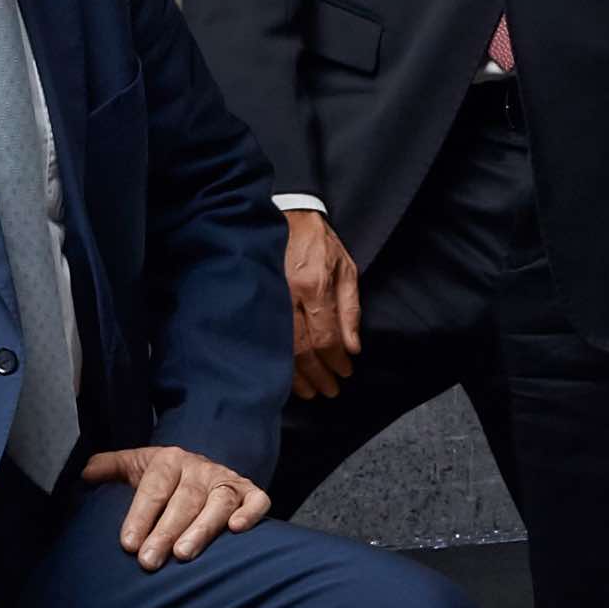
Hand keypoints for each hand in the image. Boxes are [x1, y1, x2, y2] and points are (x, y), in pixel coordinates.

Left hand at [83, 441, 271, 570]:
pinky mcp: (251, 492)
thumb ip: (110, 468)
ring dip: (202, 528)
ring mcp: (227, 480)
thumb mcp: (135, 466)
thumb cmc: (163, 479)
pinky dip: (251, 513)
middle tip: (149, 560)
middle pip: (184, 500)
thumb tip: (85, 474)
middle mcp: (200, 468)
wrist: (202, 470)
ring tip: (184, 555)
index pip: (154, 488)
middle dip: (166, 531)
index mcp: (170, 460)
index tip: (128, 544)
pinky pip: (257, 500)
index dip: (141, 515)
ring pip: (218, 503)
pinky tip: (237, 530)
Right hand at [282, 206, 364, 402]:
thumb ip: (350, 310)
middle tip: (328, 391)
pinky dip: (277, 360)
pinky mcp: (256, 298)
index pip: (325, 337)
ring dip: (295, 375)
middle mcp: (287, 296)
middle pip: (301, 349)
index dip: (336, 361)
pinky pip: (266, 337)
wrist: (285, 216)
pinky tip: (285, 374)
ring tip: (309, 391)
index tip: (345, 374)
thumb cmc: (319, 243)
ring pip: (280, 348)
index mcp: (313, 286)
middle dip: (317, 375)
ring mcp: (268, 298)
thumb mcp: (346, 270)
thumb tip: (352, 348)